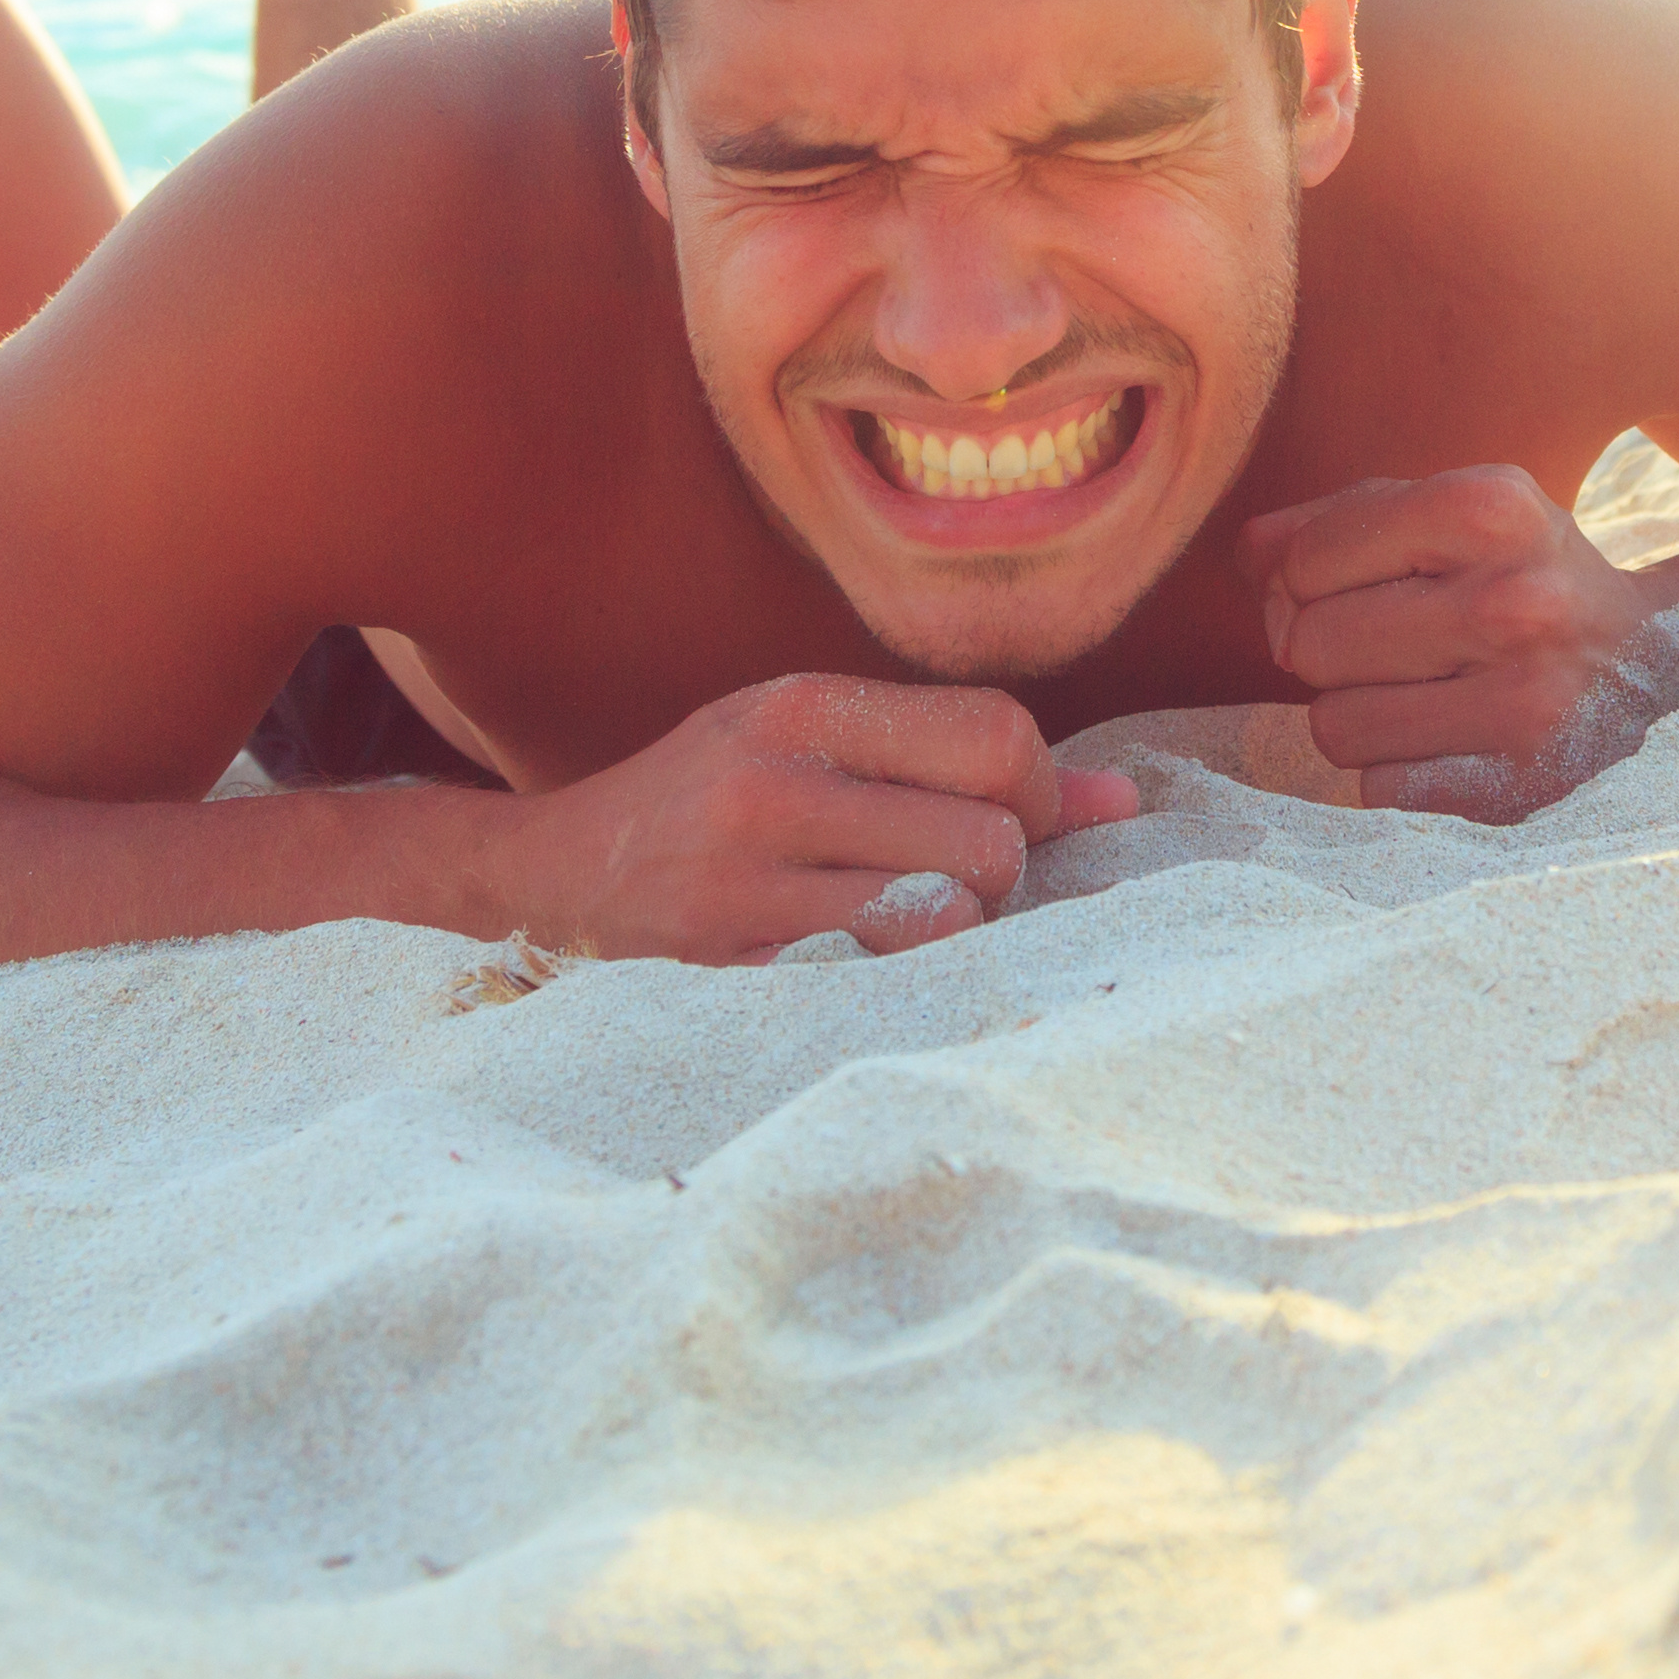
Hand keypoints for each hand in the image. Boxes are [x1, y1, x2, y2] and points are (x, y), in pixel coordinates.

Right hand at [505, 674, 1141, 962]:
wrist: (554, 872)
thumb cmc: (710, 801)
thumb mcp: (815, 746)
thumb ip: (956, 761)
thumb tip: (1123, 802)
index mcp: (807, 704)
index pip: (997, 735)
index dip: (1039, 793)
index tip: (1010, 821)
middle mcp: (778, 775)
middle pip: (991, 833)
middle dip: (1005, 873)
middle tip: (961, 883)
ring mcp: (751, 870)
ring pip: (951, 911)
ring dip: (959, 930)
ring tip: (914, 921)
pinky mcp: (735, 954)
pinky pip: (884, 972)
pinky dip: (905, 974)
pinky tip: (868, 962)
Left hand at [1244, 464, 1678, 824]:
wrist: (1656, 663)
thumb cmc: (1523, 573)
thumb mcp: (1453, 511)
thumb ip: (1337, 520)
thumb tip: (1247, 555)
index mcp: (1493, 510)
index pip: (1305, 562)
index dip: (1305, 578)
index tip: (1355, 584)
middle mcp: (1516, 603)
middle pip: (1308, 646)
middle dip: (1324, 646)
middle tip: (1389, 643)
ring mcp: (1525, 703)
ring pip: (1333, 727)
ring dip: (1355, 711)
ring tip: (1420, 689)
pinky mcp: (1521, 787)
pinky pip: (1377, 788)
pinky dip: (1396, 765)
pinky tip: (1450, 735)